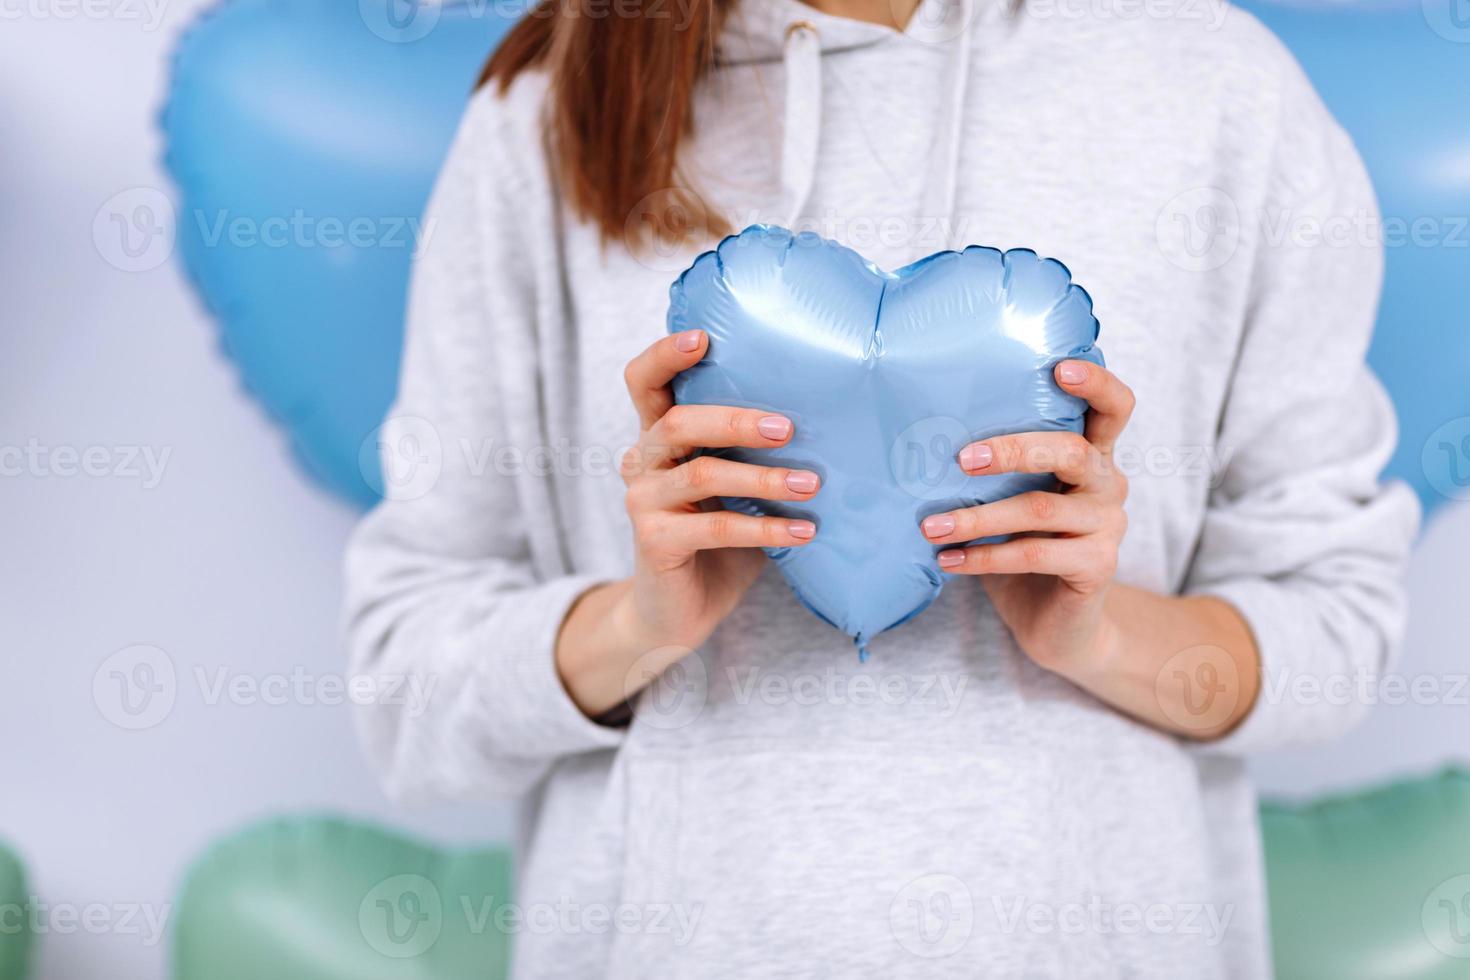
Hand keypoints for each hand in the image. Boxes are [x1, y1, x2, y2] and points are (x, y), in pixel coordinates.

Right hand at [555, 329, 819, 715]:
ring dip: (764, 477)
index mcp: (658, 436)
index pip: (644, 380)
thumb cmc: (720, 540)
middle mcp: (642, 461)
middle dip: (736, 419)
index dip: (665, 354)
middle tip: (790, 427)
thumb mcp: (737, 486)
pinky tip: (805, 531)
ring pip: (701, 473)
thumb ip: (757, 453)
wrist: (678, 614)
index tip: (703, 337)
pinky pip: (714, 527)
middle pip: (677, 421)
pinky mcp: (654, 541)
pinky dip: (765, 527)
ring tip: (813, 484)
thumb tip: (838, 417)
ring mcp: (643, 501)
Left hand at [918, 360, 1134, 675]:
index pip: (1114, 407)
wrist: (1058, 625)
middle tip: (960, 459)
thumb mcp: (1011, 500)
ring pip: (1040, 509)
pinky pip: (1034, 555)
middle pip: (1071, 451)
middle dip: (1013, 449)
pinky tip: (948, 560)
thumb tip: (916, 437)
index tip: (1058, 367)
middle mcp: (1107, 484)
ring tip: (930, 525)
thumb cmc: (1024, 548)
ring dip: (977, 517)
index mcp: (1092, 455)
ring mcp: (1108, 526)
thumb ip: (992, 470)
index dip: (1095, 382)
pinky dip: (984, 557)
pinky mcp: (1098, 567)